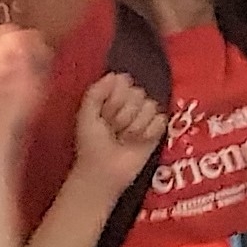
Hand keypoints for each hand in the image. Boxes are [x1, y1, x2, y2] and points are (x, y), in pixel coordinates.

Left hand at [67, 72, 168, 194]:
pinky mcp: (157, 132)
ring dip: (135, 125)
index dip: (114, 98)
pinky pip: (161, 121)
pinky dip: (149, 132)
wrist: (103, 172)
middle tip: (114, 129)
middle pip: (138, 93)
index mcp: (112, 96)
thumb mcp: (86, 115)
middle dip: (124, 113)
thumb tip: (115, 75)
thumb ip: (96, 92)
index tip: (104, 114)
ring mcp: (145, 117)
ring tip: (125, 138)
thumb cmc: (91, 145)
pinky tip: (139, 141)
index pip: (124, 82)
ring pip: (150, 106)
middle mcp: (130, 104)